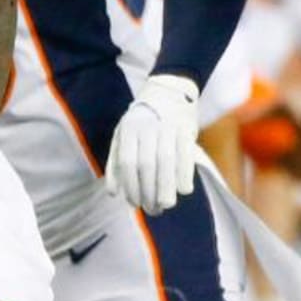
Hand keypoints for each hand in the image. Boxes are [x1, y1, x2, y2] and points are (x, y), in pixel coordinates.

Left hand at [106, 74, 198, 214]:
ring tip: (165, 205)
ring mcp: (168, 127)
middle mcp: (147, 127)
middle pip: (147, 165)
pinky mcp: (187, 129)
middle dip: (148, 191)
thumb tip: (113, 192)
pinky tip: (183, 190)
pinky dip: (185, 174)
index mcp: (128, 129)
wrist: (168, 91)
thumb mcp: (122, 134)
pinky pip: (187, 155)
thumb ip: (115, 162)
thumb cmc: (142, 120)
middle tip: (152, 209)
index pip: (128, 162)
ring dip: (166, 188)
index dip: (130, 186)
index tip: (134, 203)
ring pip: (167, 162)